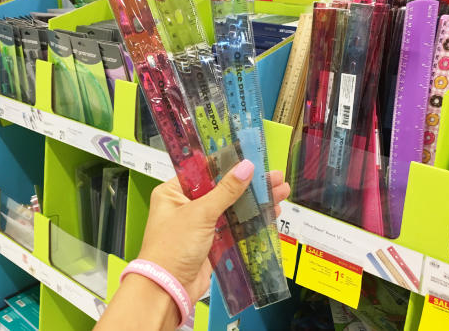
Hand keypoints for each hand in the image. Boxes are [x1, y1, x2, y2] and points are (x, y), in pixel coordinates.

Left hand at [137, 160, 290, 303]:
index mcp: (173, 193)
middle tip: (274, 176)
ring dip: (254, 202)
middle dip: (249, 184)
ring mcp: (199, 226)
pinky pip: (234, 228)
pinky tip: (271, 213)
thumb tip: (246, 167)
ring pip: (231, 209)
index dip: (228, 165)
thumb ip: (226, 191)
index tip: (251, 158)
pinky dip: (251, 221)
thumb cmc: (172, 247)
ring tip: (280, 192)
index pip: (204, 172)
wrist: (168, 290)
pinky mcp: (211, 243)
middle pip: (222, 189)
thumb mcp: (200, 213)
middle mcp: (185, 206)